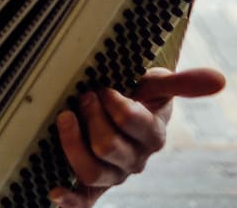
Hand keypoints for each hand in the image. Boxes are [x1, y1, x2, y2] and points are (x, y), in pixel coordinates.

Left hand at [49, 67, 226, 205]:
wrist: (124, 109)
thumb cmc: (139, 94)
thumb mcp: (157, 83)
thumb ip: (182, 83)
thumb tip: (219, 79)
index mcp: (152, 136)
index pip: (132, 121)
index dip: (114, 103)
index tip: (104, 87)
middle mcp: (134, 160)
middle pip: (108, 146)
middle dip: (91, 116)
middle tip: (85, 96)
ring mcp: (113, 174)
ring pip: (92, 171)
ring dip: (73, 142)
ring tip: (66, 116)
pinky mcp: (93, 183)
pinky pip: (84, 199)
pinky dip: (70, 199)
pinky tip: (55, 191)